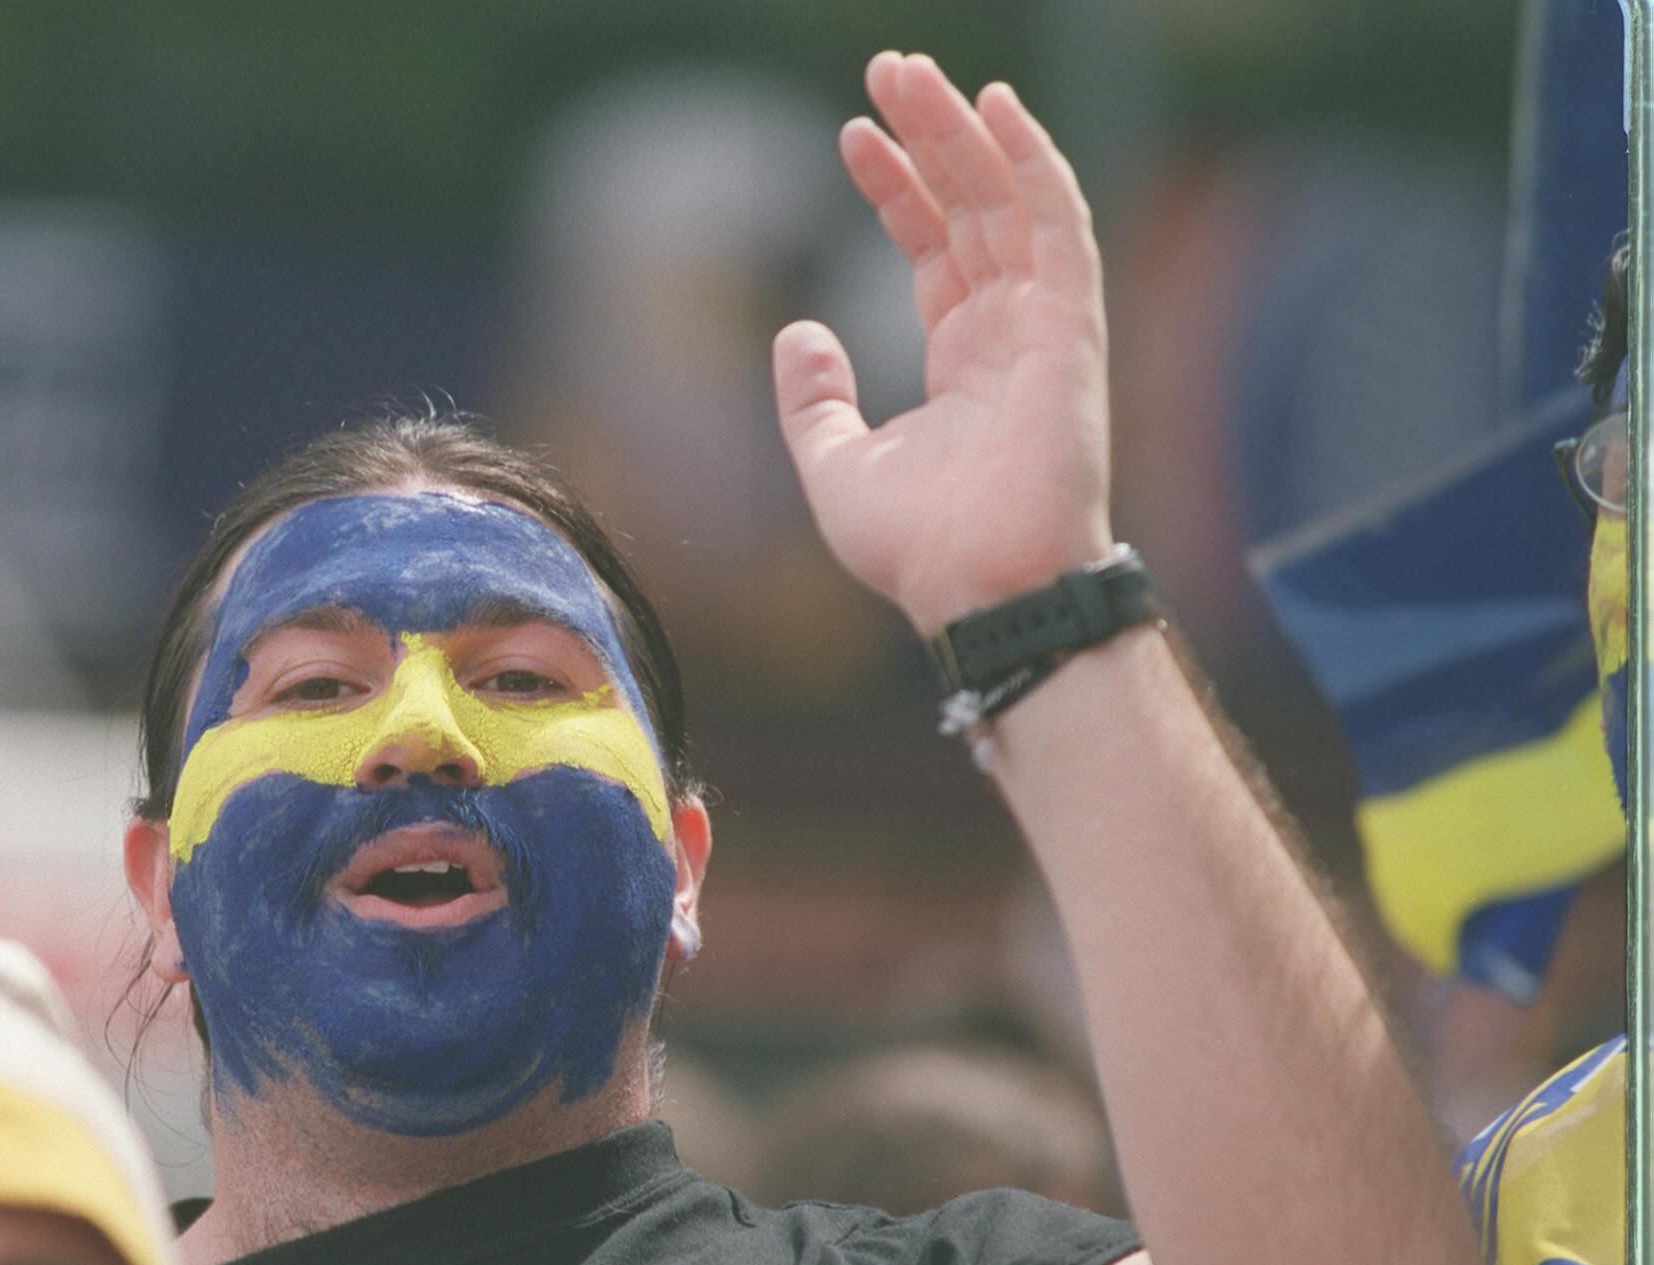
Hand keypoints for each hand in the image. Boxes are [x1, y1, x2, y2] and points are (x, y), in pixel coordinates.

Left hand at [774, 52, 1113, 636]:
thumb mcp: (836, 466)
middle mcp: (1009, 331)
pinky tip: (994, 110)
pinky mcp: (1072, 328)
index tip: (851, 138)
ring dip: (964, 131)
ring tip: (914, 73)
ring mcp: (1046, 326)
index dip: (896, 188)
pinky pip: (1058, 225)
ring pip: (1007, 199)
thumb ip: (813, 399)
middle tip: (887, 69)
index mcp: (963, 358)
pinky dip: (1031, 163)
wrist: (979, 592)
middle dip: (929, 135)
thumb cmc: (920, 550)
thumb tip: (797, 330)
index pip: (932, 247)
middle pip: (970, 207)